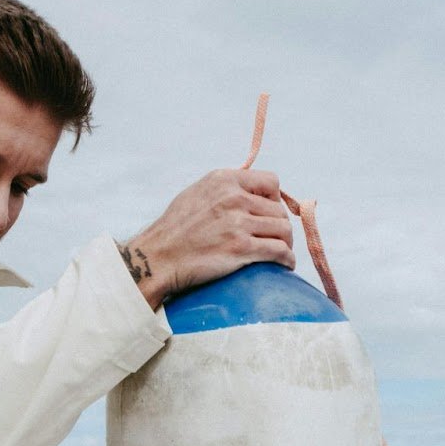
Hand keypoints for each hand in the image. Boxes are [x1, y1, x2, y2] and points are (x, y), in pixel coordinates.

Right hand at [118, 168, 293, 308]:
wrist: (157, 258)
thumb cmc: (174, 230)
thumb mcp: (196, 194)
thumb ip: (223, 190)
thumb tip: (248, 194)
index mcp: (223, 180)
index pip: (270, 182)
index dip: (275, 199)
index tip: (269, 214)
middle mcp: (233, 198)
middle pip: (278, 210)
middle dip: (279, 226)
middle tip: (276, 240)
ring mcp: (238, 223)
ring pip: (283, 230)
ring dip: (286, 243)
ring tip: (282, 253)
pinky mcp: (241, 248)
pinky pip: (279, 251)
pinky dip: (287, 259)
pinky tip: (284, 265)